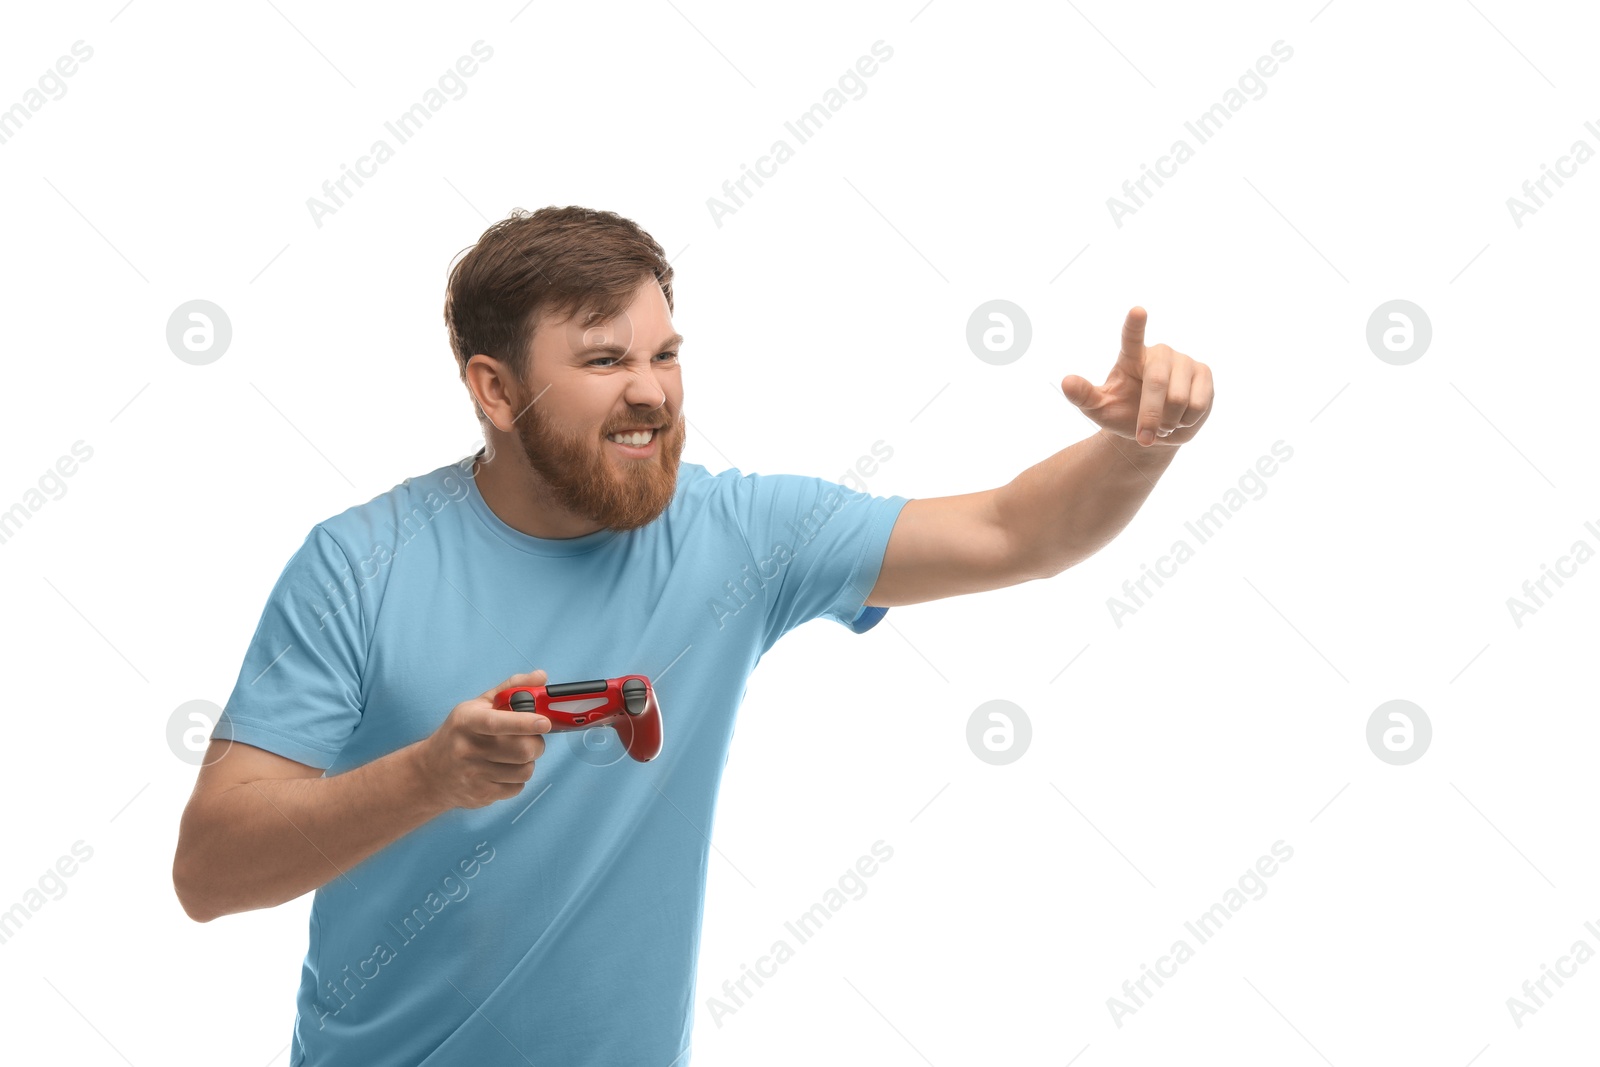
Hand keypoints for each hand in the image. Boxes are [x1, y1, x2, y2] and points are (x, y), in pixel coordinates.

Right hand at [414, 670, 552, 809]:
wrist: (430, 773)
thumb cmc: (460, 733)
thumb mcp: (477, 706)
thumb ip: (511, 689)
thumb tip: (541, 676)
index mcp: (467, 721)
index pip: (497, 722)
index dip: (524, 722)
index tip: (545, 722)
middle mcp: (467, 749)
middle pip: (521, 750)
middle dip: (536, 743)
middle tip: (532, 738)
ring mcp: (473, 775)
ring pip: (525, 770)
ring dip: (528, 762)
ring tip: (515, 754)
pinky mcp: (481, 795)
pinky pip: (518, 788)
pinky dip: (518, 778)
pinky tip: (504, 770)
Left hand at [1060, 306, 1212, 446]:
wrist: (1154, 429)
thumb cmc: (1123, 413)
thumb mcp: (1099, 409)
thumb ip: (1083, 396)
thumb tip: (1066, 382)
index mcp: (1131, 356)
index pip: (1131, 337)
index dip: (1135, 325)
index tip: (1137, 311)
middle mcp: (1160, 353)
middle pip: (1157, 383)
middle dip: (1151, 417)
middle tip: (1145, 437)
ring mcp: (1185, 361)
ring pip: (1180, 399)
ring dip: (1169, 422)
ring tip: (1164, 424)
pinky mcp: (1204, 374)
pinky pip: (1198, 404)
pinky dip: (1186, 422)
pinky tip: (1181, 419)